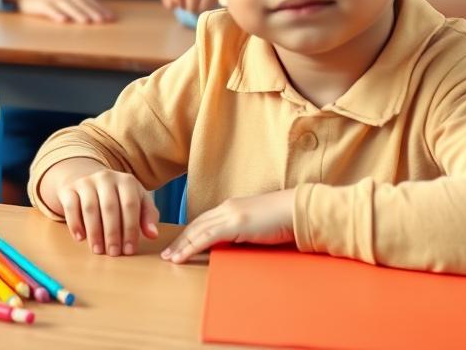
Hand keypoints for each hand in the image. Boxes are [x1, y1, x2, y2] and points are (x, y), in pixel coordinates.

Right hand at [4, 0, 114, 23]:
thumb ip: (79, 2)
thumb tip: (98, 13)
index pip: (89, 0)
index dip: (100, 8)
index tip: (111, 18)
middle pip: (81, 3)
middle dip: (92, 12)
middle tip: (103, 21)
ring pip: (67, 6)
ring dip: (77, 13)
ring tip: (86, 21)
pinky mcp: (41, 4)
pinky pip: (50, 10)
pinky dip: (56, 14)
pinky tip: (63, 20)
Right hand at [54, 167, 158, 255]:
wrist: (89, 182)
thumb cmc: (118, 198)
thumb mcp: (137, 201)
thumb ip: (148, 216)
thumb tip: (153, 234)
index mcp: (126, 180)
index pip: (130, 205)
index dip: (130, 229)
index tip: (130, 250)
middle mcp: (106, 177)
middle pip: (109, 207)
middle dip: (112, 233)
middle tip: (114, 253)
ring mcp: (85, 182)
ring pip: (90, 208)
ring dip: (95, 232)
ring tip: (99, 250)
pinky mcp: (69, 189)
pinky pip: (71, 206)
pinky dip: (75, 223)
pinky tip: (81, 238)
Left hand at [161, 188, 296, 262]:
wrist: (298, 210)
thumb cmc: (284, 220)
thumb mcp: (257, 226)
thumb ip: (243, 232)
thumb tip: (234, 244)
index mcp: (231, 207)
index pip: (204, 221)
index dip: (189, 233)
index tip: (178, 245)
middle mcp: (226, 208)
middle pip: (196, 225)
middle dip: (180, 239)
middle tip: (167, 254)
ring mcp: (229, 214)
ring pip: (197, 231)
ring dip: (181, 245)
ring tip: (170, 258)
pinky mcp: (234, 223)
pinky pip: (206, 237)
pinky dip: (191, 247)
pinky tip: (182, 257)